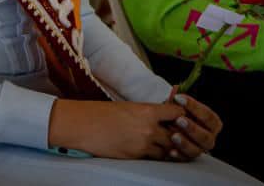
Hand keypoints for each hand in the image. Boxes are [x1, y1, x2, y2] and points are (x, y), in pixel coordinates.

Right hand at [47, 98, 184, 159]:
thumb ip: (147, 112)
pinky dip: (154, 154)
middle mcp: (149, 127)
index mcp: (147, 110)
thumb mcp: (127, 107)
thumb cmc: (101, 113)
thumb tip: (162, 115)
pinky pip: (154, 157)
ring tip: (159, 143)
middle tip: (173, 133)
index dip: (180, 116)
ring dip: (166, 147)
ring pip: (167, 149)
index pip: (177, 114)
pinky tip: (148, 149)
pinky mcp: (136, 156)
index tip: (178, 118)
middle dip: (176, 135)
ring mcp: (144, 143)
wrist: (83, 125)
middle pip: (176, 134)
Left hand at [162, 90, 221, 160]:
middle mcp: (208, 137)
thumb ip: (180, 99)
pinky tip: (171, 150)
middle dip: (193, 128)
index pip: (209, 116)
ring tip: (174, 135)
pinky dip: (179, 155)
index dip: (195, 107)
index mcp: (211, 123)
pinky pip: (185, 159)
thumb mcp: (178, 104)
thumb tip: (177, 89)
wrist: (168, 123)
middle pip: (206, 137)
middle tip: (179, 120)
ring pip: (197, 150)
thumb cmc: (176, 112)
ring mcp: (198, 149)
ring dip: (186, 143)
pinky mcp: (187, 157)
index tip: (179, 98)